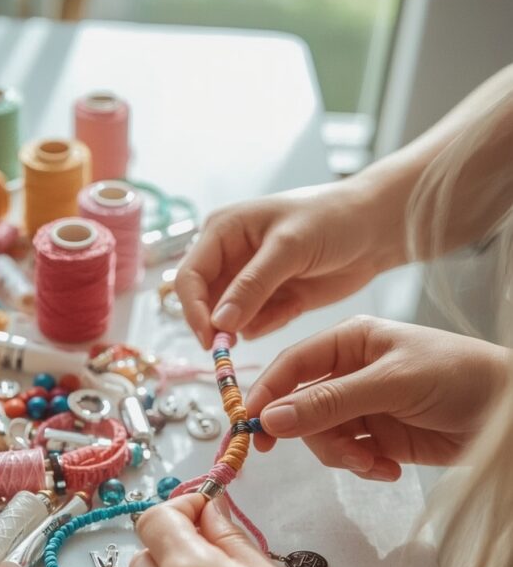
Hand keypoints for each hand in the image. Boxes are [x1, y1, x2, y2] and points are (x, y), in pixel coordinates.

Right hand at [175, 179, 395, 348]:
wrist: (375, 228)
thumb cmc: (332, 219)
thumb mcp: (289, 248)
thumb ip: (252, 286)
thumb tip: (218, 323)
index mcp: (223, 231)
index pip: (190, 277)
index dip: (194, 310)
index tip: (209, 340)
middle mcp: (229, 256)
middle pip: (204, 302)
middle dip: (218, 325)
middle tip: (233, 348)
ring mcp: (249, 281)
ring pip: (229, 319)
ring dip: (249, 324)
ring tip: (284, 304)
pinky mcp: (271, 300)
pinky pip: (255, 325)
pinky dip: (271, 323)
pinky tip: (295, 304)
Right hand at [246, 316, 509, 479]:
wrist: (507, 414)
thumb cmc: (458, 377)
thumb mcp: (391, 384)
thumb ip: (330, 402)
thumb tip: (272, 419)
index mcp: (349, 341)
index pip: (292, 365)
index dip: (267, 395)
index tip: (252, 428)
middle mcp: (349, 372)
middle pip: (301, 409)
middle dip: (318, 436)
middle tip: (341, 455)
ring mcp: (362, 405)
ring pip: (322, 437)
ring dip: (344, 456)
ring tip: (376, 463)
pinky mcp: (377, 436)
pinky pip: (348, 455)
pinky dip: (363, 466)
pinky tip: (389, 468)